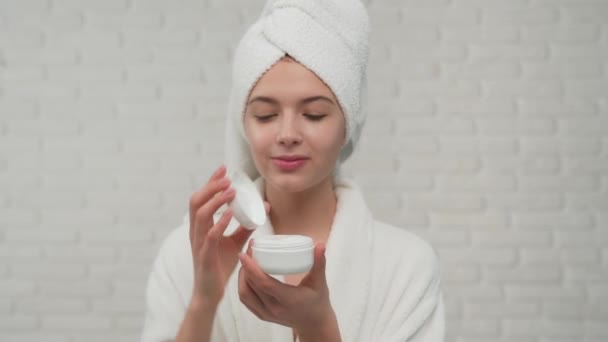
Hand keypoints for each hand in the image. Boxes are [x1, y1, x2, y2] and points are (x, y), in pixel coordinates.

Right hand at [189, 165, 269, 304]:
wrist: (211, 293)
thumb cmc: (220, 266)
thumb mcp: (235, 241)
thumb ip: (246, 225)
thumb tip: (265, 208)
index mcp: (200, 226)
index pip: (201, 198)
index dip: (211, 182)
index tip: (224, 169)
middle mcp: (196, 231)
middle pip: (196, 201)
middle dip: (211, 186)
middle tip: (227, 177)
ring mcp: (199, 243)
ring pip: (201, 215)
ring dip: (216, 200)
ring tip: (231, 191)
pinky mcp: (205, 255)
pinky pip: (210, 236)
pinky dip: (220, 223)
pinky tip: (230, 215)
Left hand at [237, 240, 339, 338]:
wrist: (314, 324)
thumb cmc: (318, 301)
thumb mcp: (320, 282)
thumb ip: (319, 263)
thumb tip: (320, 244)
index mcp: (288, 300)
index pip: (263, 283)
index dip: (251, 268)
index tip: (245, 253)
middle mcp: (274, 309)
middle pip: (251, 286)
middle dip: (246, 266)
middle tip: (249, 249)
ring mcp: (266, 314)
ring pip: (245, 294)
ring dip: (242, 276)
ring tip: (247, 260)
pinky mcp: (262, 315)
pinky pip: (246, 300)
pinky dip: (243, 285)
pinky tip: (246, 274)